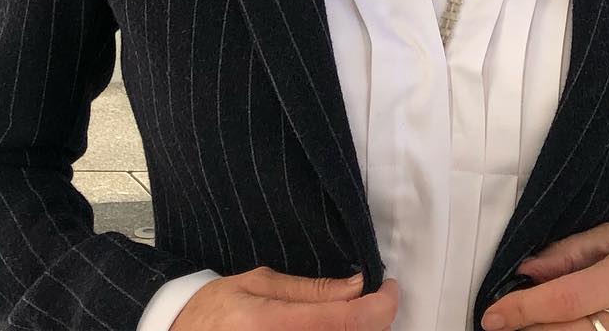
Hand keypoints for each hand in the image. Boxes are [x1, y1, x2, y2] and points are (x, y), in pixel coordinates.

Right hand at [171, 265, 399, 329]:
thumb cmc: (218, 307)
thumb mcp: (260, 283)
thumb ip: (310, 290)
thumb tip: (356, 286)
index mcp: (274, 323)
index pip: (345, 320)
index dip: (378, 307)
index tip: (389, 289)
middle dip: (372, 320)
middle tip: (373, 300)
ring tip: (351, 313)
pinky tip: (336, 326)